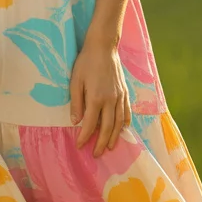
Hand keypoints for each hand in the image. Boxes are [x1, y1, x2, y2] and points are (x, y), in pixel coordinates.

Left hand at [69, 35, 130, 156]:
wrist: (103, 47)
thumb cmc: (86, 63)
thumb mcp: (75, 81)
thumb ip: (76, 102)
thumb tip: (75, 122)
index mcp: (96, 98)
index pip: (89, 124)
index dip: (84, 137)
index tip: (80, 146)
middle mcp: (110, 100)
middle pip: (107, 128)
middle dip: (101, 143)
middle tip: (97, 154)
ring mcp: (120, 97)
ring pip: (119, 123)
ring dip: (115, 137)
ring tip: (111, 147)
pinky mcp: (125, 92)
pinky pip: (126, 111)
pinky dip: (125, 123)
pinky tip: (123, 129)